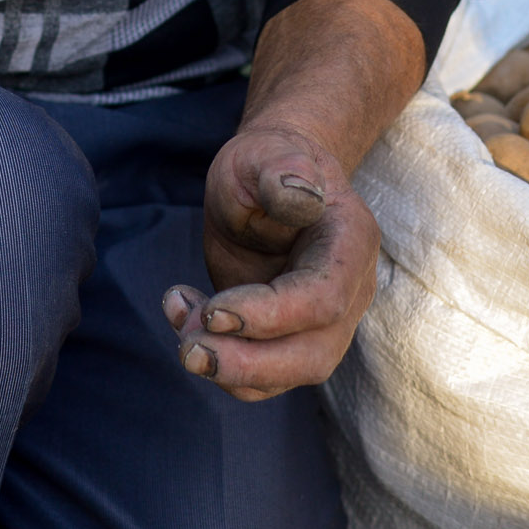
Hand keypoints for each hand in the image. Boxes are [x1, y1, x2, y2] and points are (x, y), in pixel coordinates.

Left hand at [167, 118, 380, 401]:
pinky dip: (218, 361)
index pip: (322, 299)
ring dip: (226, 367)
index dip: (269, 315)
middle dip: (246, 364)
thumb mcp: (265, 153)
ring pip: (287, 375)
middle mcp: (347, 291)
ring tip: (178, 315)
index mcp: (350, 242)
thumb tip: (299, 195)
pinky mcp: (289, 338)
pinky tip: (183, 313)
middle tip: (187, 348)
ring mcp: (323, 322)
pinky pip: (260, 374)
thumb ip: (282, 171)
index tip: (213, 310)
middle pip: (313, 356)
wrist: (268, 182)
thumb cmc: (266, 164)